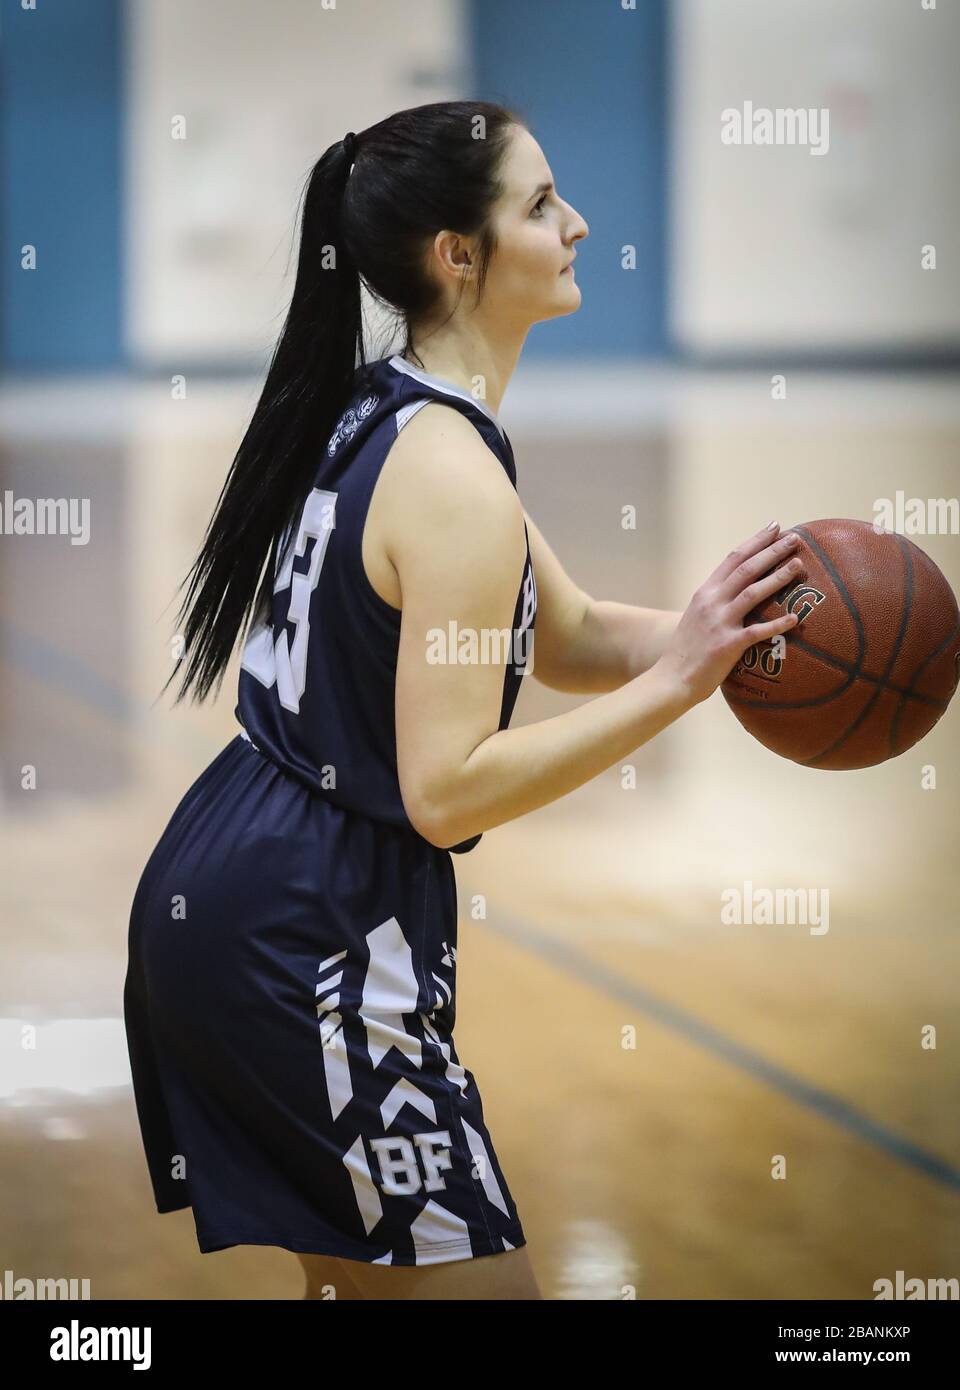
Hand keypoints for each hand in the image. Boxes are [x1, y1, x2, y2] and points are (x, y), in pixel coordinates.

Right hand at [654, 522, 802, 707]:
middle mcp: (711, 602)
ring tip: (799, 565)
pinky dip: (777, 624)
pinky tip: (795, 618)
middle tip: (794, 538)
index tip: (774, 527)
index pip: (732, 559)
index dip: (755, 542)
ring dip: (778, 577)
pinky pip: (757, 631)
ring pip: (753, 593)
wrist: (672, 678)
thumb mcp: (697, 617)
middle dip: (772, 551)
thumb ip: (716, 601)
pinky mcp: (728, 645)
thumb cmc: (687, 650)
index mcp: (705, 593)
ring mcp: (719, 623)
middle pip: (746, 569)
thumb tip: (738, 590)